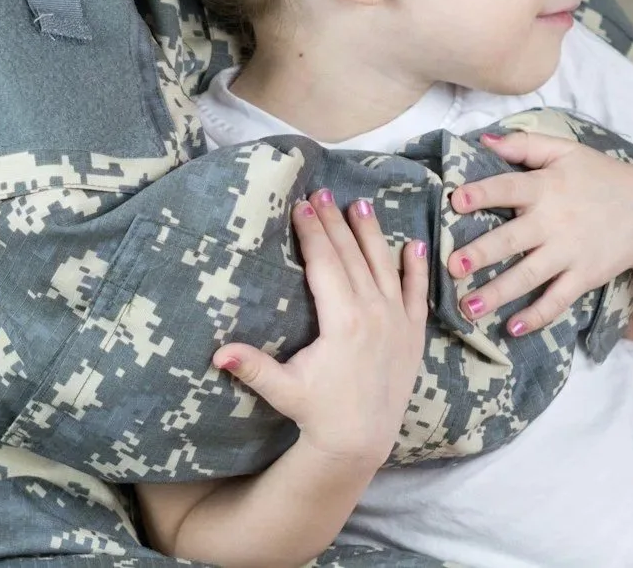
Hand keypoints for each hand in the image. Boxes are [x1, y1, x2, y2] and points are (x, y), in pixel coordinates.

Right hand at [212, 188, 428, 470]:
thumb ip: (253, 367)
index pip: (325, 263)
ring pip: (383, 266)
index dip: (312, 232)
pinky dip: (415, 268)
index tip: (301, 205)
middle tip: (322, 191)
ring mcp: (397, 321)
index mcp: (342, 321)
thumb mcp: (283, 389)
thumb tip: (217, 352)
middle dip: (335, 221)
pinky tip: (413, 245)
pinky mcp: (412, 334)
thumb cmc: (318, 413)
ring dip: (371, 233)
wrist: (361, 441)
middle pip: (351, 256)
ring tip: (360, 204)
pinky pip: (416, 293)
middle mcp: (373, 313)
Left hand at [445, 130, 632, 337]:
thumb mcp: (565, 151)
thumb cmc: (599, 177)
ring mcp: (569, 253)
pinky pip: (557, 300)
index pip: (508, 188)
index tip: (455, 201)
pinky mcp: (584, 277)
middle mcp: (554, 221)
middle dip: (481, 254)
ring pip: (528, 276)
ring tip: (468, 307)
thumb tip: (482, 138)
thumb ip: (524, 143)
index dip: (482, 193)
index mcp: (546, 186)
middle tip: (452, 266)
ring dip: (497, 293)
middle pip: (512, 240)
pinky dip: (537, 316)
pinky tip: (512, 329)